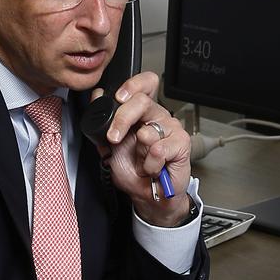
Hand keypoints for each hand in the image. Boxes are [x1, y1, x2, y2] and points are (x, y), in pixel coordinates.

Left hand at [91, 72, 191, 226]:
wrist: (148, 195)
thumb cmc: (132, 171)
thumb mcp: (109, 146)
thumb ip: (103, 122)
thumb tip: (97, 96)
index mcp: (142, 112)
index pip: (144, 84)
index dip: (133, 85)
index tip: (118, 98)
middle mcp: (157, 116)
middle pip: (142, 101)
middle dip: (122, 120)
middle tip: (114, 138)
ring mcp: (171, 128)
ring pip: (148, 130)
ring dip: (139, 153)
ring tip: (143, 161)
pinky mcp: (181, 143)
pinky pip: (158, 149)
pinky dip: (150, 164)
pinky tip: (153, 168)